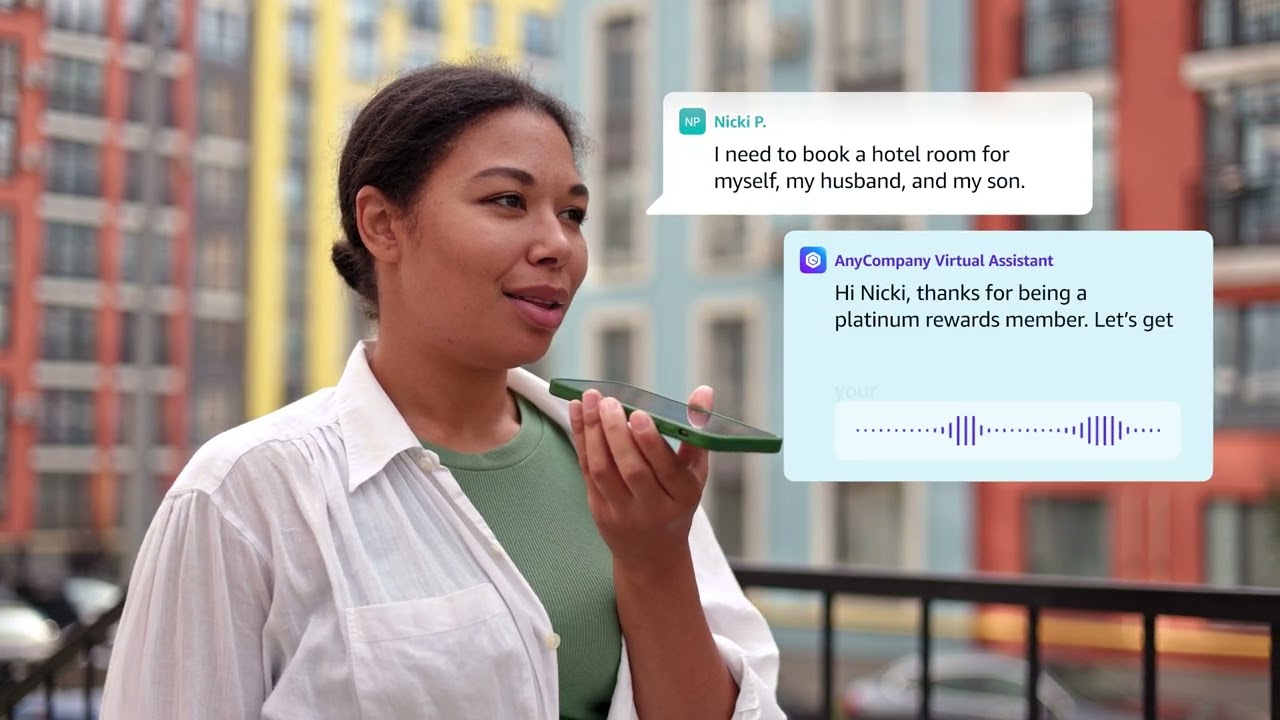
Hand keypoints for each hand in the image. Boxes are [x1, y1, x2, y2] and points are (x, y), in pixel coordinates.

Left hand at [568, 386, 713, 575]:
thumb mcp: (694, 472)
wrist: (652, 554)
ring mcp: (622, 512)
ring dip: (594, 432)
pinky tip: (578, 412)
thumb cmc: (677, 502)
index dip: (651, 442)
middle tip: (608, 401)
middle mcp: (653, 509)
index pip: (666, 469)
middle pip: (631, 469)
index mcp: (683, 497)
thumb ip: (697, 432)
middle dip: (617, 432)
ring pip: (603, 470)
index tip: (638, 414)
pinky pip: (586, 470)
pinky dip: (581, 439)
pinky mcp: (598, 509)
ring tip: (591, 400)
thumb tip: (704, 391)